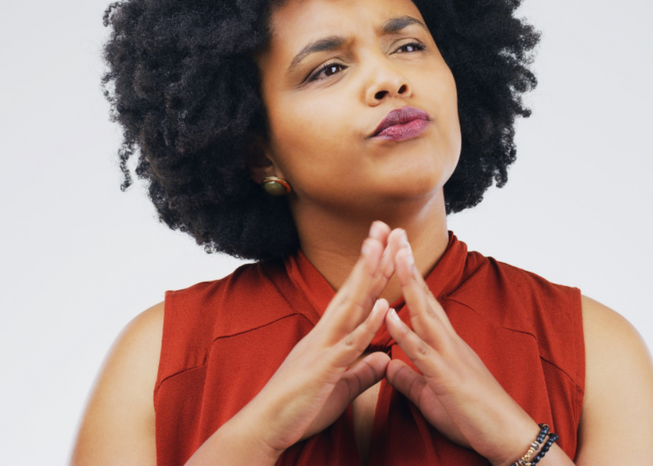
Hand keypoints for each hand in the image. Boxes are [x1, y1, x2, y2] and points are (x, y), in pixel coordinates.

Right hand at [234, 223, 407, 458]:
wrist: (266, 427)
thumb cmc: (299, 407)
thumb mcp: (340, 387)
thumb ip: (362, 371)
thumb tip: (384, 359)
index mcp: (330, 336)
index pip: (355, 296)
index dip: (372, 270)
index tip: (386, 243)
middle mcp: (326, 334)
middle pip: (353, 289)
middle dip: (372, 258)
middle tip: (386, 226)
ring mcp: (324, 347)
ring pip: (350, 305)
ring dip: (367, 276)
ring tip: (382, 247)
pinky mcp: (324, 368)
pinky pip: (349, 343)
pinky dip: (366, 324)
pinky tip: (380, 306)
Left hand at [384, 233, 540, 465]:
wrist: (507, 436)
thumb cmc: (474, 416)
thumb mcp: (432, 395)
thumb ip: (410, 378)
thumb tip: (389, 366)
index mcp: (446, 345)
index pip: (425, 304)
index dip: (410, 278)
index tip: (397, 251)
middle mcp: (449, 343)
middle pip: (426, 297)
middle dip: (410, 266)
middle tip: (397, 234)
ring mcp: (449, 357)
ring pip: (425, 314)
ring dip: (408, 284)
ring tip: (394, 255)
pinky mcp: (447, 378)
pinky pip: (422, 352)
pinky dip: (404, 332)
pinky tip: (389, 315)